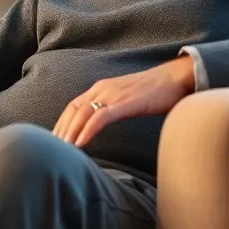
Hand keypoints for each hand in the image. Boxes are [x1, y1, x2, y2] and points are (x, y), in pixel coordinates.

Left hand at [52, 57, 196, 147]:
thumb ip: (113, 108)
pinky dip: (87, 130)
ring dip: (70, 133)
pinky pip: (100, 117)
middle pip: (73, 110)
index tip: (54, 139)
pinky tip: (80, 144)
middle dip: (61, 130)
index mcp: (102, 88)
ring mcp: (113, 95)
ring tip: (62, 150)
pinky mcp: (125, 103)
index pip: (73, 106)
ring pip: (82, 114)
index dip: (62, 122)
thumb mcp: (127, 98)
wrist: (176, 77)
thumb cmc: (156, 91)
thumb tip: (104, 123)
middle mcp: (102, 89)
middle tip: (52, 149)